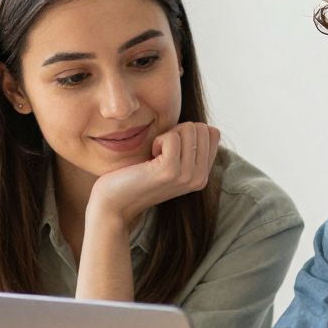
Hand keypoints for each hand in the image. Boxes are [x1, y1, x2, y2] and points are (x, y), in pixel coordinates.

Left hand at [86, 121, 220, 231]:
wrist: (115, 202)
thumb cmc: (137, 175)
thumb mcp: (171, 162)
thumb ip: (190, 148)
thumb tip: (202, 126)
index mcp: (202, 175)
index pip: (212, 133)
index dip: (189, 131)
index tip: (171, 147)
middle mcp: (200, 178)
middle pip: (202, 128)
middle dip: (179, 130)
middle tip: (162, 150)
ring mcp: (187, 176)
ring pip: (190, 129)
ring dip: (167, 135)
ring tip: (155, 155)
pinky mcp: (170, 171)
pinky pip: (172, 137)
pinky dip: (158, 140)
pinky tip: (149, 157)